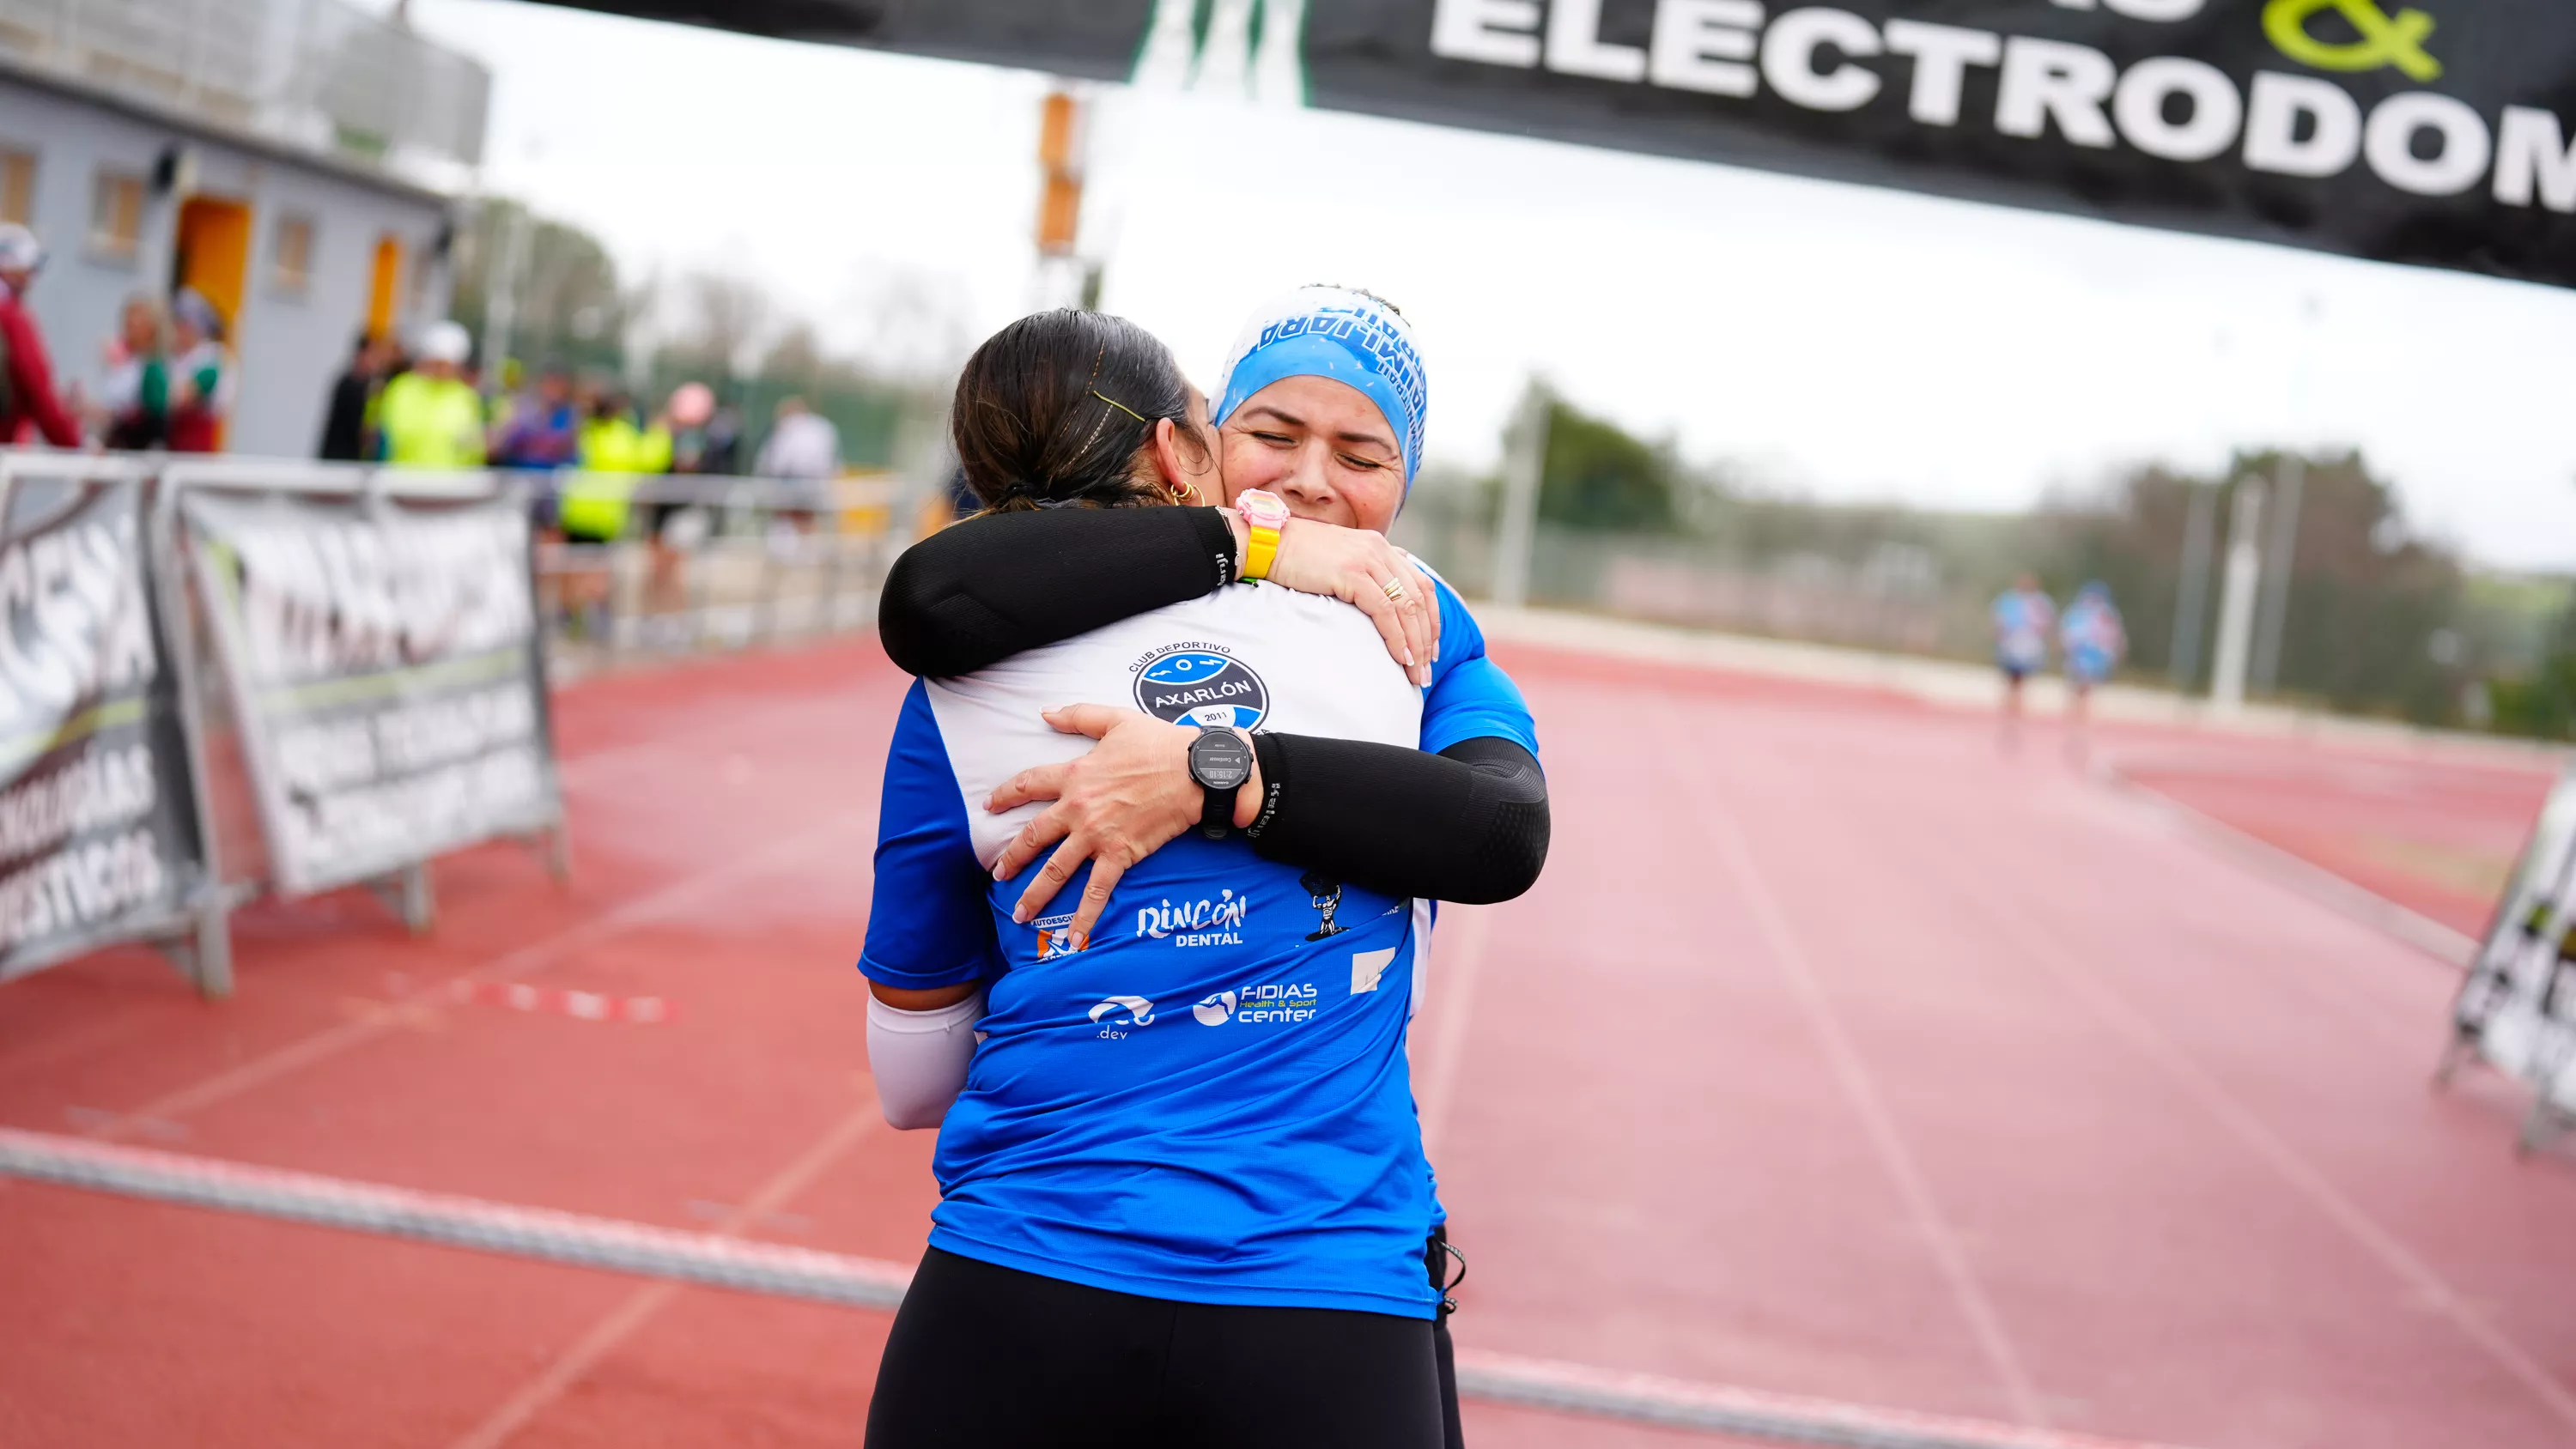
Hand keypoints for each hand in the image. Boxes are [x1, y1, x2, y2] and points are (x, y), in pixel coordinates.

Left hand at [986, 705, 1259, 943]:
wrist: (1194, 771)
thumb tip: (1046, 713)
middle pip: (1033, 835)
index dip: (1005, 795)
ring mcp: (1097, 834)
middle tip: (998, 874)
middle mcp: (1079, 808)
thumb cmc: (1159, 743)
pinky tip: (1074, 940)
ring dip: (1036, 893)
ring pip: (1057, 869)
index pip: (1028, 784)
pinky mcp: (1121, 854)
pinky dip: (1085, 917)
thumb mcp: (1115, 719)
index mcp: (1075, 775)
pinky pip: (1098, 891)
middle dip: (1012, 857)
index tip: (989, 806)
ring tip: (1021, 913)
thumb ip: (1078, 716)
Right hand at [1262, 517, 1439, 686]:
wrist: (1267, 544)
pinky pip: (1384, 611)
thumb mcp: (1339, 564)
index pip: (1421, 585)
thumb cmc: (1297, 560)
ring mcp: (1368, 559)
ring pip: (1406, 607)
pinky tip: (1399, 657)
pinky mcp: (1352, 572)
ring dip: (1414, 644)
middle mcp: (1380, 550)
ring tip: (1414, 673)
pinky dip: (1395, 637)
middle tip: (1425, 671)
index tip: (1430, 649)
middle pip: (1419, 599)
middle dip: (1426, 639)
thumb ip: (1363, 576)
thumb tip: (1379, 607)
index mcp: (1381, 547)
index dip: (1431, 619)